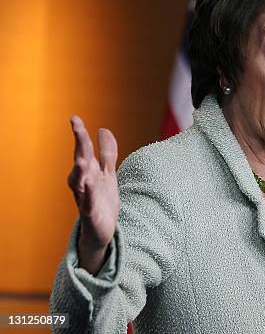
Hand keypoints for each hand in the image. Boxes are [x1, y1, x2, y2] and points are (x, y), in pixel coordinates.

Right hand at [67, 115, 119, 273]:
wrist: (102, 229)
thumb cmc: (102, 200)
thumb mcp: (108, 173)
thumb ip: (107, 153)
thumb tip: (103, 129)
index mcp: (89, 171)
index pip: (84, 149)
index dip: (80, 133)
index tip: (74, 117)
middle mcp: (83, 181)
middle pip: (81, 159)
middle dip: (79, 144)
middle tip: (77, 127)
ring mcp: (85, 197)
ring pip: (80, 181)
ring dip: (80, 169)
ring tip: (82, 158)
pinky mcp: (90, 213)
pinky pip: (87, 202)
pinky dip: (88, 193)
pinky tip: (89, 183)